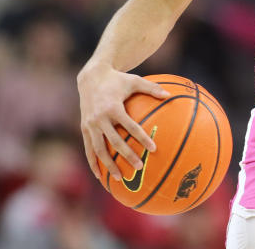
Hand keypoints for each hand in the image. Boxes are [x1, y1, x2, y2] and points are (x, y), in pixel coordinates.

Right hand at [77, 62, 168, 180]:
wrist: (91, 77)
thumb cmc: (117, 79)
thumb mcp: (135, 80)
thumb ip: (152, 88)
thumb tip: (170, 95)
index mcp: (113, 107)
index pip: (130, 126)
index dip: (141, 138)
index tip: (153, 148)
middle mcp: (100, 118)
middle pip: (115, 141)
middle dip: (127, 155)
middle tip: (139, 167)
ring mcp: (90, 124)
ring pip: (99, 149)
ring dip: (108, 165)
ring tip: (119, 178)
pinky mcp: (84, 128)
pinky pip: (88, 149)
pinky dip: (93, 163)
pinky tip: (99, 176)